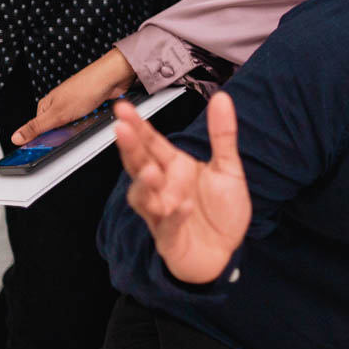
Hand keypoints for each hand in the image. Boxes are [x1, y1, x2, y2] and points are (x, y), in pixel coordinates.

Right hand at [14, 49, 135, 144]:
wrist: (113, 77)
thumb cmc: (86, 87)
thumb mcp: (56, 114)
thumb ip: (36, 127)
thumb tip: (15, 137)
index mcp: (46, 105)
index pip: (38, 128)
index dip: (42, 140)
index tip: (46, 148)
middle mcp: (59, 104)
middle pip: (57, 128)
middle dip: (65, 133)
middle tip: (72, 131)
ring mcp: (75, 105)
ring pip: (74, 125)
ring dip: (81, 127)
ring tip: (87, 122)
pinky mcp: (90, 106)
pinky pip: (87, 120)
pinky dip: (91, 121)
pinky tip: (95, 119)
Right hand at [115, 92, 250, 283]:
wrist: (225, 252)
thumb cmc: (219, 210)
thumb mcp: (227, 168)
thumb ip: (222, 135)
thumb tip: (222, 97)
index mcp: (173, 168)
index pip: (151, 143)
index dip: (137, 126)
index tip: (122, 107)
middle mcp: (163, 189)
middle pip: (140, 165)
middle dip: (130, 148)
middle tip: (121, 129)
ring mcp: (162, 214)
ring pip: (144, 198)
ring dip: (144, 185)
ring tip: (150, 171)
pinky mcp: (171, 239)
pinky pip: (168, 227)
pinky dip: (174, 217)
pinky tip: (182, 206)